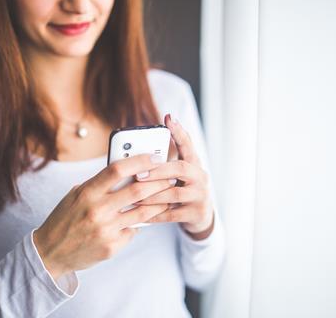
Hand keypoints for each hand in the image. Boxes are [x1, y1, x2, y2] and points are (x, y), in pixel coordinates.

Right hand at [33, 153, 171, 279]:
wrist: (50, 253)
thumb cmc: (65, 218)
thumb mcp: (76, 195)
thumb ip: (99, 184)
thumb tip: (128, 171)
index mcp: (87, 192)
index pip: (117, 170)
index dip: (140, 161)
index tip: (155, 157)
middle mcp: (97, 210)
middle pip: (137, 190)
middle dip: (159, 182)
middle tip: (170, 177)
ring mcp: (106, 230)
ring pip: (143, 213)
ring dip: (159, 203)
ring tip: (168, 196)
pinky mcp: (112, 246)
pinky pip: (133, 231)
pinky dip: (139, 224)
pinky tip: (144, 219)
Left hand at [134, 114, 214, 239]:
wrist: (201, 217)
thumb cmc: (182, 190)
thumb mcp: (178, 175)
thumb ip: (164, 164)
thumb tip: (138, 153)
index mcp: (194, 164)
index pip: (188, 144)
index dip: (179, 132)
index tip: (169, 118)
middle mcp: (201, 177)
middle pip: (181, 168)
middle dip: (158, 171)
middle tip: (138, 174)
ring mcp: (200, 195)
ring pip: (175, 193)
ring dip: (153, 195)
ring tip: (135, 196)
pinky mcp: (196, 213)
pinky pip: (172, 214)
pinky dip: (155, 215)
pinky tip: (141, 215)